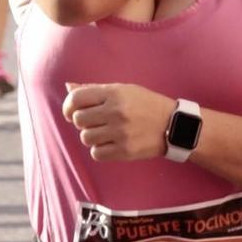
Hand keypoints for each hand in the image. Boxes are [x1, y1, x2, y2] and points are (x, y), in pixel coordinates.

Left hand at [62, 82, 176, 161]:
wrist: (173, 125)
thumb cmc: (145, 104)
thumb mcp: (123, 90)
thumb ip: (95, 89)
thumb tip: (68, 87)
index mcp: (114, 93)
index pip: (76, 98)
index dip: (68, 106)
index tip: (70, 112)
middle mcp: (116, 112)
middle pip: (78, 120)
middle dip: (82, 122)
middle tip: (94, 122)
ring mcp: (120, 133)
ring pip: (85, 138)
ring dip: (91, 136)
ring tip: (104, 133)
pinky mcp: (125, 151)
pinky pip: (96, 153)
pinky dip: (99, 150)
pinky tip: (110, 144)